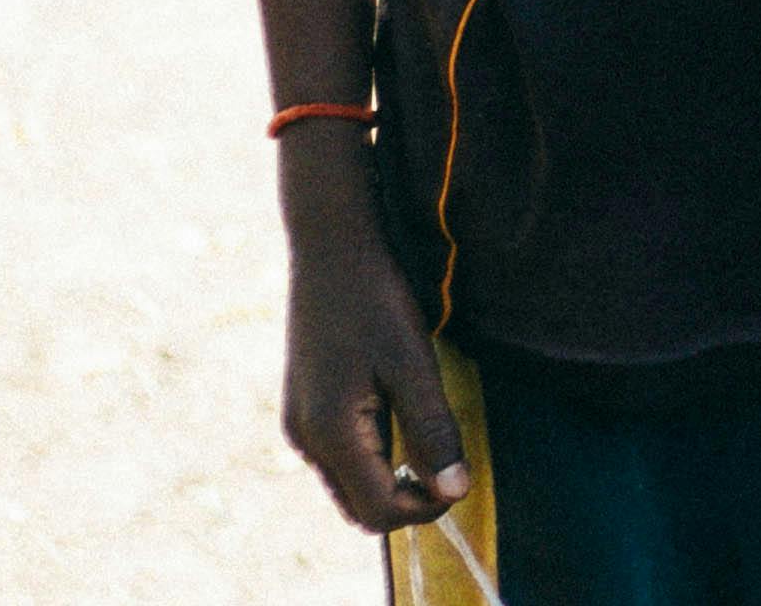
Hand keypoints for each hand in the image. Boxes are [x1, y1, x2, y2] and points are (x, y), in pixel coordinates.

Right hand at [277, 151, 463, 534]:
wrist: (330, 250)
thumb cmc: (375, 300)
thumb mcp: (413, 364)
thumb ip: (433, 430)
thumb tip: (454, 490)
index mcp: (328, 433)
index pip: (377, 510)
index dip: (424, 508)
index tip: (462, 481)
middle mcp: (304, 439)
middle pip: (359, 506)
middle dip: (407, 498)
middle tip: (450, 464)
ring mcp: (298, 425)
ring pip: (349, 483)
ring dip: (391, 476)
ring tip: (428, 432)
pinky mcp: (303, 409)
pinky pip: (340, 456)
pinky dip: (374, 455)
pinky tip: (400, 413)